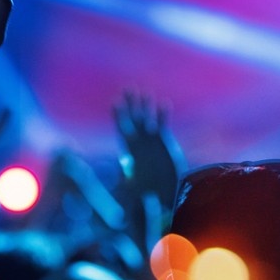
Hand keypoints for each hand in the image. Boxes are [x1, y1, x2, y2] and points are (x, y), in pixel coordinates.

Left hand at [114, 91, 184, 205]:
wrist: (163, 191)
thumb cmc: (146, 191)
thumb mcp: (132, 190)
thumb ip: (124, 187)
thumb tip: (116, 185)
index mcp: (128, 149)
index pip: (122, 129)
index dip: (119, 116)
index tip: (116, 103)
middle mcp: (138, 141)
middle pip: (133, 118)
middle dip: (131, 103)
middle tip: (129, 88)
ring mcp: (151, 139)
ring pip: (148, 118)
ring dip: (146, 106)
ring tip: (146, 92)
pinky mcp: (164, 139)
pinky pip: (163, 124)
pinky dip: (163, 115)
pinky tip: (164, 104)